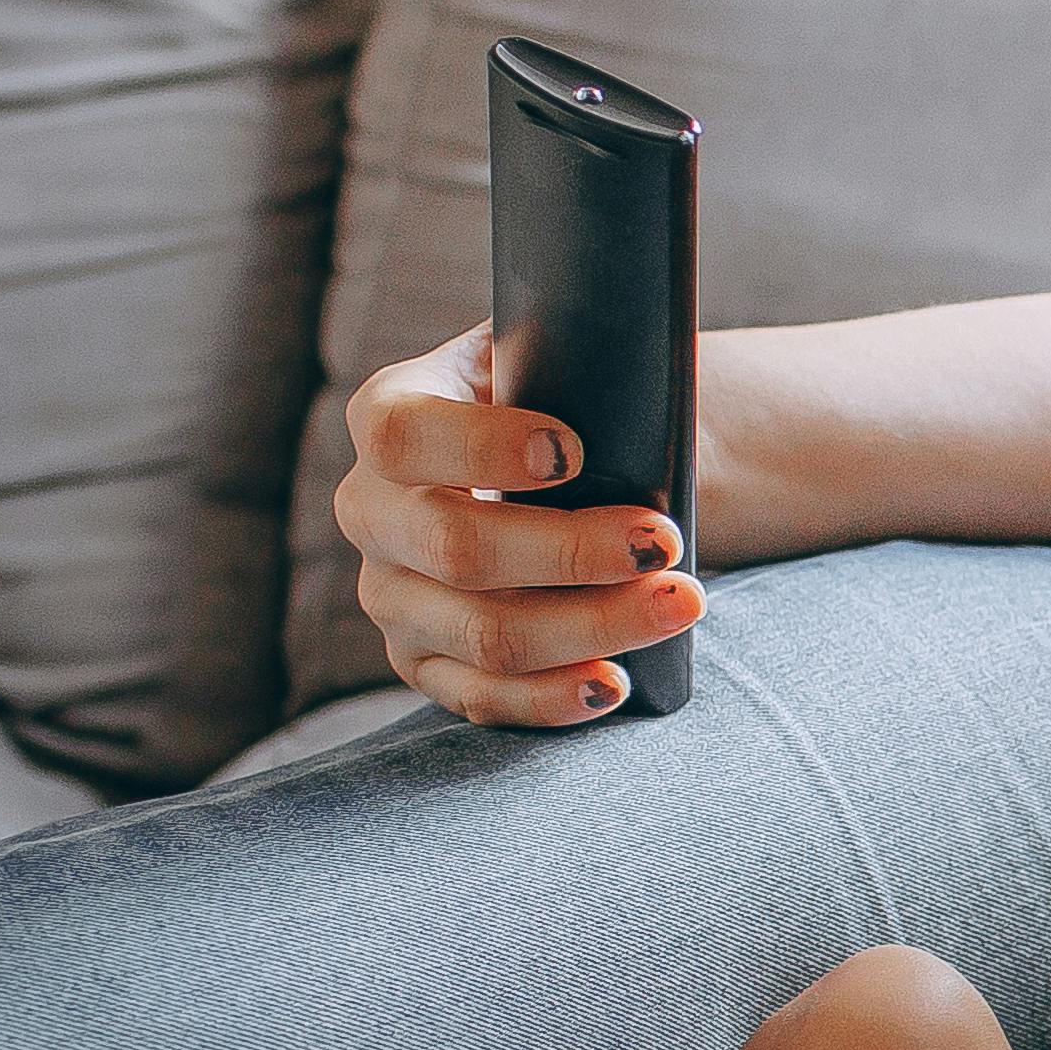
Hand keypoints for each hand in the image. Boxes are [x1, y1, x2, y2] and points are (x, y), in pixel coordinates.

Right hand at [333, 325, 708, 724]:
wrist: (562, 466)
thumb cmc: (565, 400)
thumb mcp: (554, 355)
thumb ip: (569, 353)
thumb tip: (622, 360)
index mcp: (389, 415)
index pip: (400, 436)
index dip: (480, 449)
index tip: (573, 452)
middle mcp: (371, 509)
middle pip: (454, 548)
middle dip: (571, 551)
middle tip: (666, 541)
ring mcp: (391, 595)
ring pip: (483, 632)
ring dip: (592, 625)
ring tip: (680, 602)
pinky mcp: (425, 660)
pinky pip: (481, 695)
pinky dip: (552, 696)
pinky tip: (614, 681)